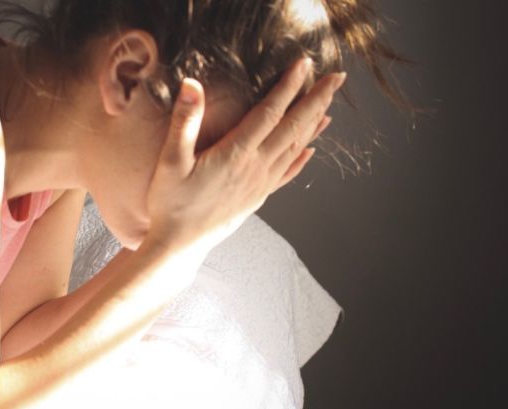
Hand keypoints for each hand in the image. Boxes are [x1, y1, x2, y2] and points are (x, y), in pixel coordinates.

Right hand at [143, 57, 343, 260]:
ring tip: (329, 107)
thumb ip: (184, 122)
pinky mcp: (257, 198)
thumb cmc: (170, 203)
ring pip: (295, 149)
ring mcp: (259, 184)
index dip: (289, 86)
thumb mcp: (170, 160)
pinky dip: (302, 159)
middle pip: (293, 128)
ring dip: (314, 126)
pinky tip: (312, 150)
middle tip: (337, 79)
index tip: (304, 64)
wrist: (178, 245)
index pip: (270, 112)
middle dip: (316, 100)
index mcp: (236, 154)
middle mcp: (255, 168)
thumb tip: (192, 85)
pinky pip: (287, 174)